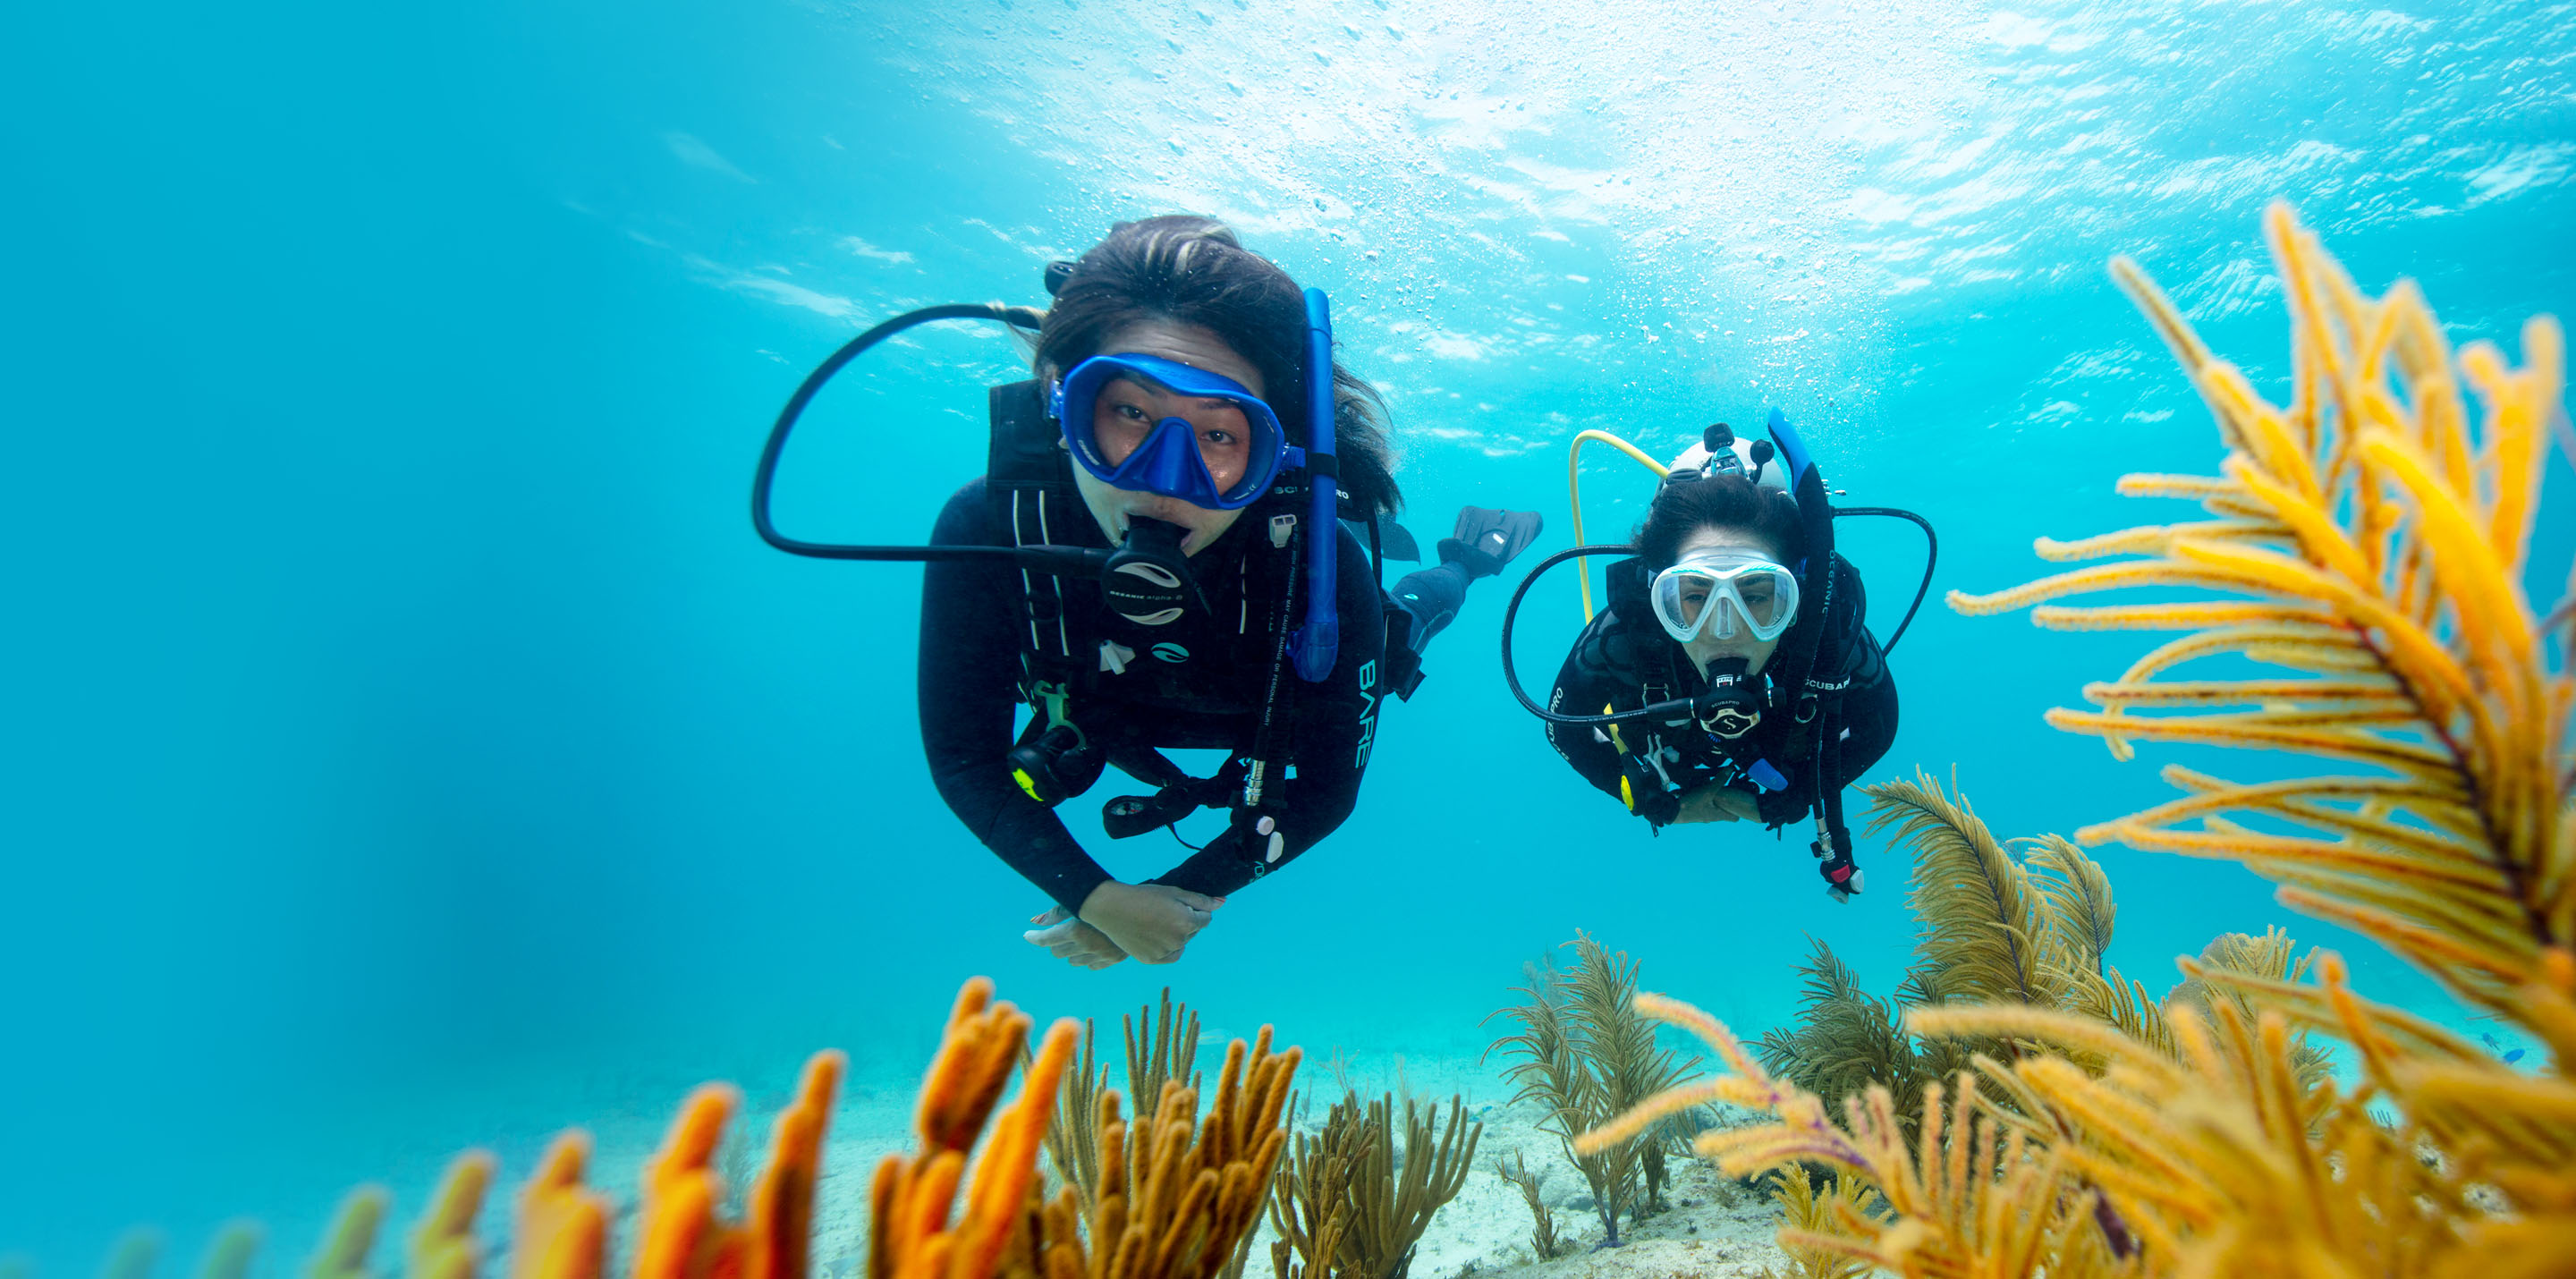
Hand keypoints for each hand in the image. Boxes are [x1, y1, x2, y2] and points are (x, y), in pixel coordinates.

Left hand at [1024, 906, 1127, 969]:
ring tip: (1080, 936)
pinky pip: (1090, 965)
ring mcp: (1100, 955)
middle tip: (1063, 930)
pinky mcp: (1112, 960)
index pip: (1046, 939)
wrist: (1141, 908)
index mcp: (1076, 929)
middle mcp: (1086, 945)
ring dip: (1071, 950)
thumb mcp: (1079, 902)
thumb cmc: (1105, 900)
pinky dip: (1087, 957)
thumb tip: (1034, 922)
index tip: (1028, 935)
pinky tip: (1093, 945)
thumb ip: (1056, 913)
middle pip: (1057, 952)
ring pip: (1072, 961)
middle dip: (1056, 942)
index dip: (1034, 937)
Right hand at [1077, 881, 1224, 963]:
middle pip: (1193, 932)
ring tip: (1156, 922)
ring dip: (1176, 935)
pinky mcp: (1152, 960)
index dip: (1194, 910)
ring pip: (1182, 944)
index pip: (1205, 919)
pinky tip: (1155, 935)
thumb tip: (1222, 904)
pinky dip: (1168, 948)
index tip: (1176, 905)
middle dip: (1185, 922)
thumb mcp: (1174, 893)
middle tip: (1163, 912)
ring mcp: (1165, 952)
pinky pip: (1170, 956)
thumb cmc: (1144, 896)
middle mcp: (1179, 941)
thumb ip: (1200, 900)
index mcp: (1186, 922)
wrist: (1111, 908)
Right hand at [1671, 783, 1762, 824]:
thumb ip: (1720, 780)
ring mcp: (1703, 816)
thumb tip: (1731, 769)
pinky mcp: (1694, 813)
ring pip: (1712, 806)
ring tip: (1709, 786)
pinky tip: (1696, 788)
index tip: (1739, 799)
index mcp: (1719, 815)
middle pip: (1723, 810)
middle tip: (1726, 789)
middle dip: (1725, 800)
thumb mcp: (1708, 790)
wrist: (1672, 812)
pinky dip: (1701, 797)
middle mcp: (1712, 817)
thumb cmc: (1692, 804)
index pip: (1735, 818)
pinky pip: (1702, 804)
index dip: (1739, 809)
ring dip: (1712, 797)